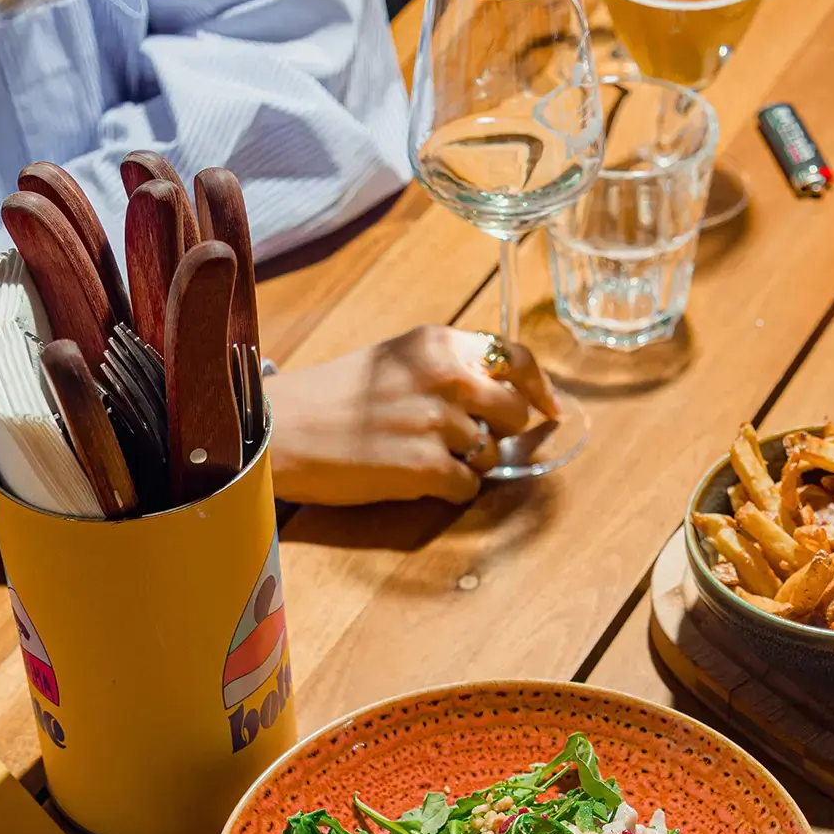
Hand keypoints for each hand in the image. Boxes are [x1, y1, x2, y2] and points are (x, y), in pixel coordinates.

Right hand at [267, 325, 557, 506]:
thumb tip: (498, 393)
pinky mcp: (426, 467)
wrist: (284, 431)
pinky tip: (416, 479)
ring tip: (424, 457)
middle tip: (470, 442)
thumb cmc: (335, 398)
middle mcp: (446, 377)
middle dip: (500, 432)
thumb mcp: (396, 361)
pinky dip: (450, 489)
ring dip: (468, 463)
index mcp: (439, 343)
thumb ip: (446, 368)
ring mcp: (438, 423)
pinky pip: (467, 487)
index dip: (538, 388)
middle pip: (513, 412)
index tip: (549, 408)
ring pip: (490, 454)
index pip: (515, 358)